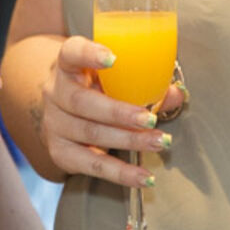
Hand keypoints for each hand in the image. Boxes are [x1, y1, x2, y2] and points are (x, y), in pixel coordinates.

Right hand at [32, 35, 171, 188]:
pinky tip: (144, 177)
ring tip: (159, 143)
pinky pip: (92, 165)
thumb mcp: (114, 76)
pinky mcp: (60, 152)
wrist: (65, 111)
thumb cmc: (98, 86)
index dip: (90, 54)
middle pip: (82, 102)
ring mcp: (54, 124)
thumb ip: (145, 81)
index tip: (112, 58)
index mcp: (68, 64)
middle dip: (119, 113)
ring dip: (129, 141)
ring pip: (90, 134)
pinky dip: (120, 173)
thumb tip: (175, 95)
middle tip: (150, 119)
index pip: (71, 52)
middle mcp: (55, 92)